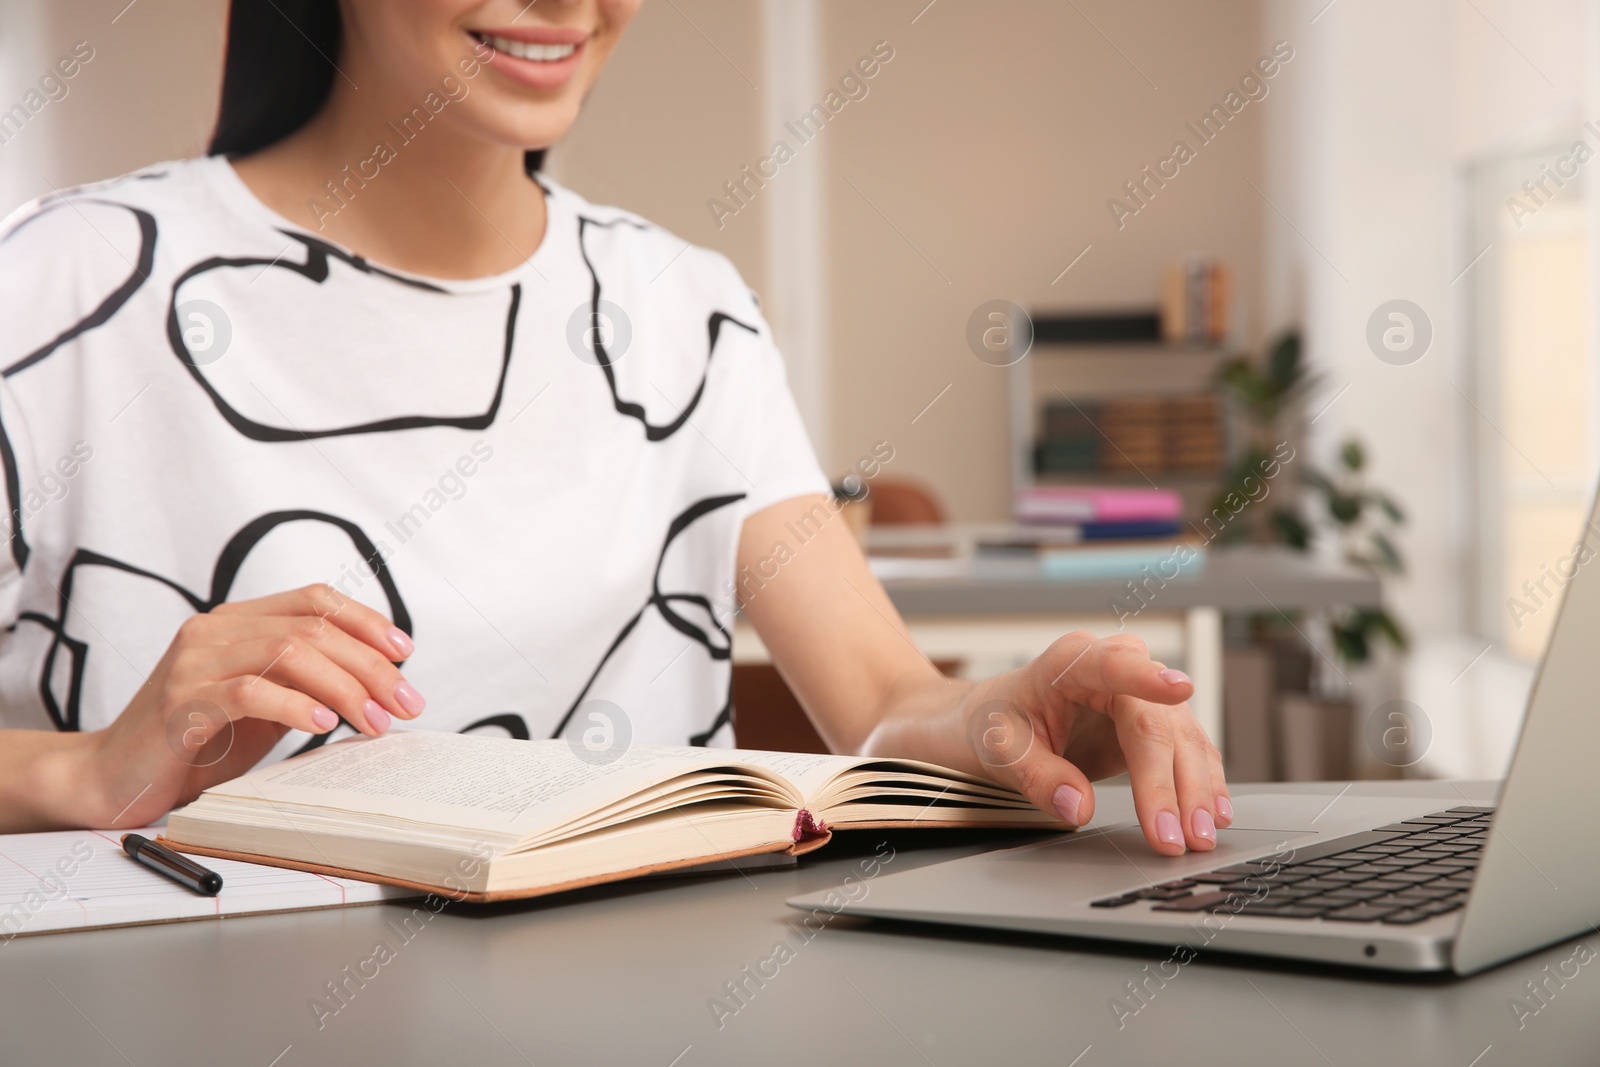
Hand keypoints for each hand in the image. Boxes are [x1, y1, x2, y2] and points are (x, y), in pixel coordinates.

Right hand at [83, 584, 424, 827]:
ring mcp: (193, 663)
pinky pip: (249, 691)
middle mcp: (214, 630)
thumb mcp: (264, 706)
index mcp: (236, 622)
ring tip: (376, 721)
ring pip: (289, 652)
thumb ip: (306, 683)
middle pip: (313, 628)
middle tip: (407, 704)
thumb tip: (381, 682)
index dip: (367, 620)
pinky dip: (296, 706)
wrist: (111, 778)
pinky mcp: (179, 702)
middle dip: (371, 666)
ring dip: (345, 688)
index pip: (315, 600)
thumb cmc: (195, 743)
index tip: (406, 654)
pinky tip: (324, 726)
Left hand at [959, 631, 1230, 855]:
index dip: (1147, 677)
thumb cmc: (998, 722)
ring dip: (1196, 791)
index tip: (1178, 689)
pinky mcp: (1154, 725)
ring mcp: (1141, 696)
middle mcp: (1116, 670)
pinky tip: (1215, 814)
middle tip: (1178, 834)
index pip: (1114, 666)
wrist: (999, 721)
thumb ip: (1038, 777)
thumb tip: (1078, 807)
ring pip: (1183, 740)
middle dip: (1170, 782)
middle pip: (1155, 722)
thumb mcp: (1000, 750)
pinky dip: (1202, 785)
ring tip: (1200, 836)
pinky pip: (1188, 753)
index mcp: (1072, 662)